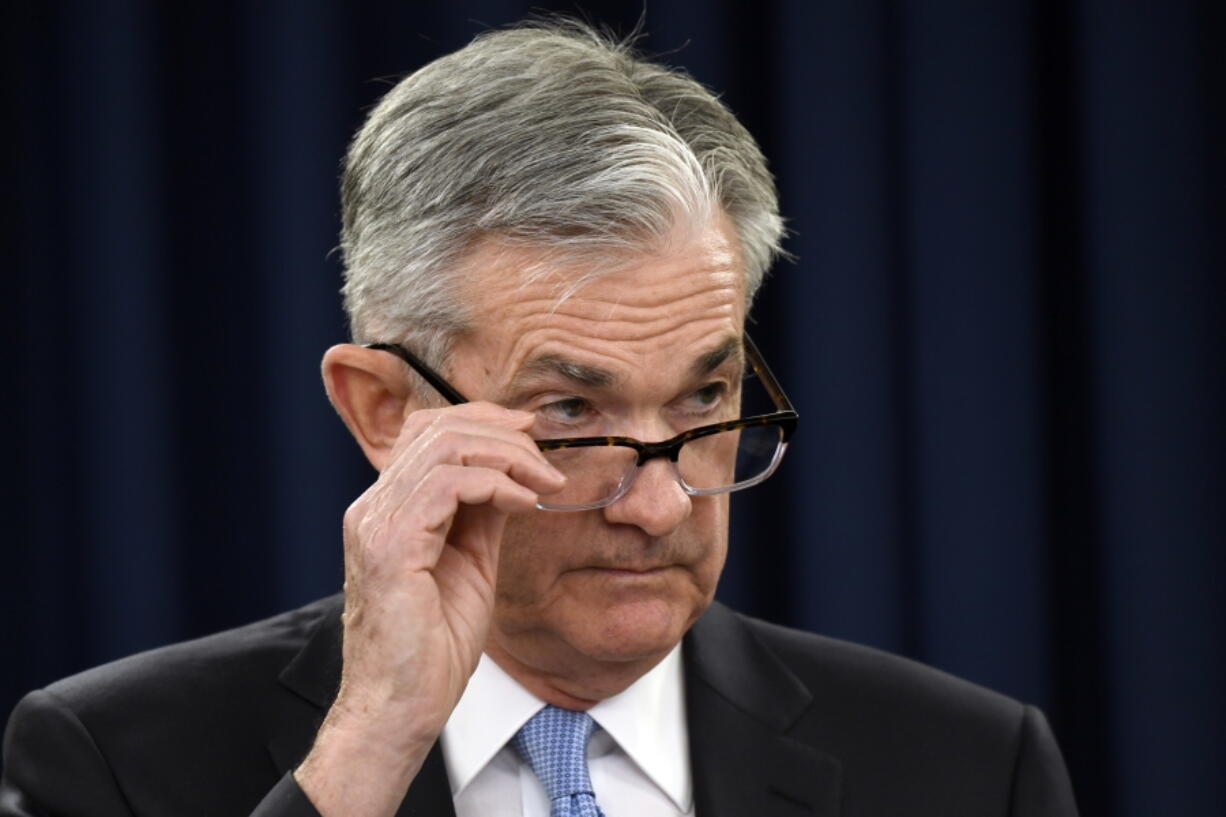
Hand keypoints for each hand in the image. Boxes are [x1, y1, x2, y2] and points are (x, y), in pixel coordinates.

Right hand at [295, 402, 564, 816]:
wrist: (402, 708)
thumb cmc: (432, 648)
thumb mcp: (470, 564)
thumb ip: (482, 516)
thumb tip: (514, 476)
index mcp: (386, 510)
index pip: (426, 433)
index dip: (481, 421)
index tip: (530, 433)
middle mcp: (372, 508)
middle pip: (436, 429)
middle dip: (502, 432)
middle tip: (545, 458)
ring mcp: (375, 524)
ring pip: (444, 448)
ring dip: (507, 457)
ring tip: (543, 482)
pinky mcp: (391, 546)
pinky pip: (448, 486)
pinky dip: (495, 485)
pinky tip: (524, 503)